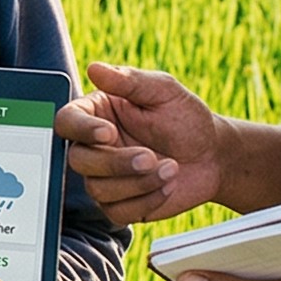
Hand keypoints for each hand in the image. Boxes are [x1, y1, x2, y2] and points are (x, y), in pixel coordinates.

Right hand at [56, 62, 229, 224]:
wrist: (213, 156)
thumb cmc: (186, 118)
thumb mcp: (164, 91)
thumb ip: (129, 80)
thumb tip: (95, 68)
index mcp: (97, 114)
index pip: (67, 121)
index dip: (81, 129)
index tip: (109, 132)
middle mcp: (94, 147)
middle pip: (79, 160)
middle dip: (117, 162)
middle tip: (152, 156)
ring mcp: (104, 178)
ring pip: (97, 189)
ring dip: (138, 183)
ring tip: (171, 169)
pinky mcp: (118, 204)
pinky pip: (117, 212)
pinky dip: (146, 201)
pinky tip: (168, 185)